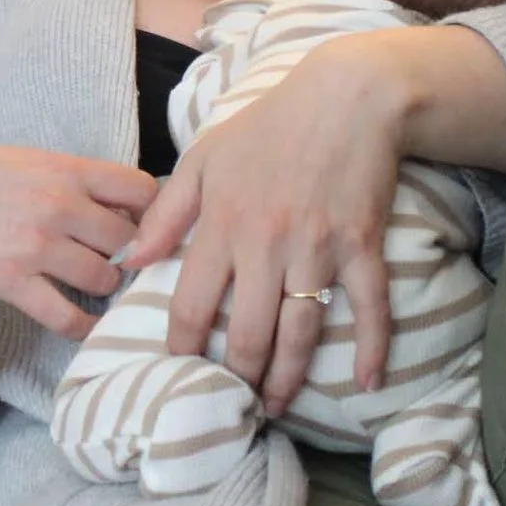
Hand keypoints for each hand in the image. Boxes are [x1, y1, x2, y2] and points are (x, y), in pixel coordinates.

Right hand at [0, 143, 154, 338]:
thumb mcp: (28, 159)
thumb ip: (74, 180)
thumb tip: (121, 210)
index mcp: (65, 170)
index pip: (142, 189)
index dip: (152, 210)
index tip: (144, 223)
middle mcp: (58, 206)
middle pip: (130, 241)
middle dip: (132, 255)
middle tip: (124, 263)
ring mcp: (36, 247)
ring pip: (105, 279)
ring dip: (107, 286)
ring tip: (96, 284)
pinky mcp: (11, 282)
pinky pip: (66, 316)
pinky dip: (83, 325)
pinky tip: (85, 323)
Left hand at [118, 33, 409, 412]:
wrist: (346, 97)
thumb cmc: (268, 127)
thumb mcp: (203, 159)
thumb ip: (166, 212)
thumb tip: (133, 261)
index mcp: (222, 225)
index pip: (191, 304)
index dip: (181, 347)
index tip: (176, 372)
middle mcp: (267, 244)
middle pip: (246, 332)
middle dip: (236, 377)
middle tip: (230, 405)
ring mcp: (318, 249)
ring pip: (300, 331)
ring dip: (288, 377)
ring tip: (276, 408)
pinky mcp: (361, 247)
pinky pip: (369, 307)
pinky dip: (372, 348)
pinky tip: (367, 384)